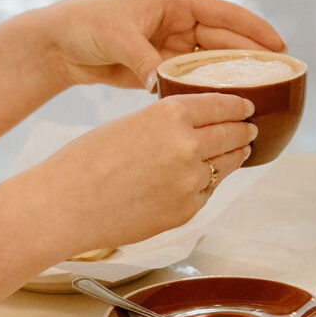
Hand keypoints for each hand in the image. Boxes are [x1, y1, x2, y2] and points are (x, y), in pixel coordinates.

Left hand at [38, 0, 285, 93]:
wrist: (57, 42)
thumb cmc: (85, 24)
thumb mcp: (117, 37)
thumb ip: (144, 60)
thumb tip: (163, 86)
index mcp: (173, 2)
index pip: (223, 14)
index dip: (253, 29)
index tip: (280, 45)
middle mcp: (177, 21)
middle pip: (222, 41)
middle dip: (250, 57)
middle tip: (280, 77)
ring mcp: (169, 44)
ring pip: (209, 62)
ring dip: (230, 76)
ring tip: (259, 95)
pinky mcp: (158, 66)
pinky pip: (189, 79)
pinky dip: (204, 90)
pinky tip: (221, 105)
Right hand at [56, 91, 256, 249]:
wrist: (65, 205)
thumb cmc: (86, 160)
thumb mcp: (130, 123)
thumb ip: (167, 123)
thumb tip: (195, 127)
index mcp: (171, 115)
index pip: (221, 105)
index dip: (238, 106)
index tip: (247, 106)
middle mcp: (187, 146)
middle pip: (232, 134)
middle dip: (243, 130)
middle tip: (249, 128)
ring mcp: (190, 182)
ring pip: (227, 164)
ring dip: (235, 156)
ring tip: (240, 151)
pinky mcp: (186, 211)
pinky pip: (208, 191)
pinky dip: (210, 183)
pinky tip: (206, 178)